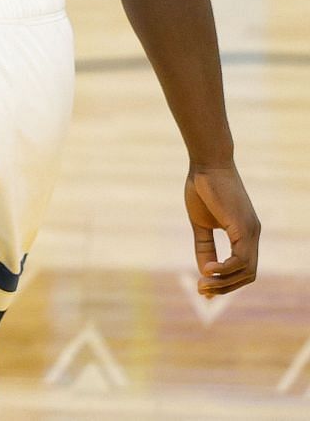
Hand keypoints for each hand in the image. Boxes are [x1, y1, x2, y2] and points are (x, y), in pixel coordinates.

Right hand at [185, 165, 258, 295]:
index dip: (226, 282)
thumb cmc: (203, 189)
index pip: (243, 268)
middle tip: (201, 290)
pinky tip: (208, 269)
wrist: (206, 164)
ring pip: (246, 270)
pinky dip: (225, 268)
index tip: (204, 289)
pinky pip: (241, 259)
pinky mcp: (244, 227)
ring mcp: (251, 231)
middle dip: (225, 287)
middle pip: (248, 275)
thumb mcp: (201, 224)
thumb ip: (204, 246)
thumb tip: (205, 271)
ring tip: (202, 282)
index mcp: (245, 234)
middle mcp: (253, 235)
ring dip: (224, 282)